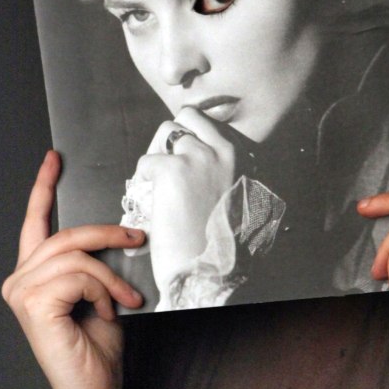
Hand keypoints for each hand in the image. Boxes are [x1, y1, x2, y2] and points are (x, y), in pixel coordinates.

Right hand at [1, 151, 144, 388]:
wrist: (95, 384)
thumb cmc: (98, 343)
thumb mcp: (101, 289)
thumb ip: (96, 260)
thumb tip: (123, 230)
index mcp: (35, 273)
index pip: (36, 221)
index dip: (44, 186)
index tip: (54, 159)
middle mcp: (20, 279)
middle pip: (67, 234)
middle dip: (109, 233)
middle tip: (138, 238)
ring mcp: (22, 291)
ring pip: (79, 255)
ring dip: (111, 277)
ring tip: (123, 300)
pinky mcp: (33, 302)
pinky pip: (81, 275)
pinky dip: (103, 291)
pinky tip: (106, 312)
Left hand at [132, 107, 235, 298]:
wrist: (210, 271)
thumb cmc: (223, 243)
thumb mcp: (236, 197)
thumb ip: (223, 171)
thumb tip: (195, 154)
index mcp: (245, 156)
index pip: (212, 122)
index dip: (192, 136)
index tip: (183, 154)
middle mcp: (226, 150)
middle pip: (188, 116)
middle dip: (173, 136)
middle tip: (165, 162)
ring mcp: (199, 157)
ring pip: (165, 132)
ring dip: (158, 153)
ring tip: (156, 181)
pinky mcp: (173, 170)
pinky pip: (147, 161)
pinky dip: (144, 180)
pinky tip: (152, 200)